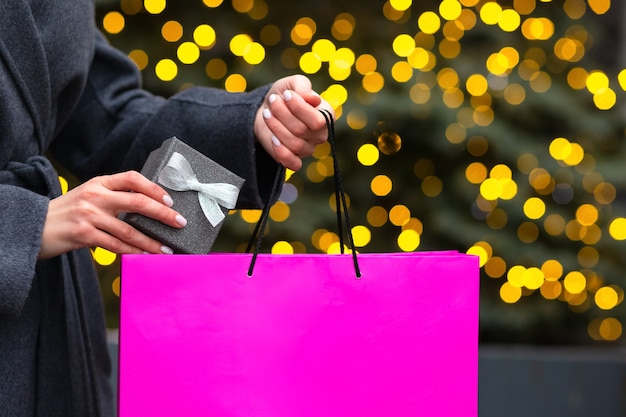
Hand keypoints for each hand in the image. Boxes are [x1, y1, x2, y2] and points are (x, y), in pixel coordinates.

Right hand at [38, 171, 186, 258]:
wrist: (34, 226)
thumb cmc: (67, 213)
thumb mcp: (88, 196)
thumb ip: (112, 198)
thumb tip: (148, 208)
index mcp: (99, 183)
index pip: (133, 178)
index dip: (155, 188)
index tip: (170, 201)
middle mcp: (95, 196)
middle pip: (138, 202)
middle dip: (163, 214)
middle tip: (180, 223)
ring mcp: (89, 215)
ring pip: (130, 230)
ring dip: (152, 242)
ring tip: (167, 249)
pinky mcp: (83, 235)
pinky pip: (116, 245)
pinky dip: (134, 252)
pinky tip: (145, 256)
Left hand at [254, 74, 333, 170]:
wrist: (266, 109)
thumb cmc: (283, 96)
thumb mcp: (291, 84)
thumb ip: (302, 86)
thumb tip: (314, 99)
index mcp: (325, 115)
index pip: (317, 120)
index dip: (298, 107)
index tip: (285, 94)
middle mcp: (320, 134)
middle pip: (301, 130)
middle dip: (282, 113)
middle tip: (272, 101)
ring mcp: (308, 148)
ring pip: (294, 144)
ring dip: (276, 127)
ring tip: (267, 113)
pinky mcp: (295, 160)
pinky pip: (294, 164)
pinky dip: (282, 153)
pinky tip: (273, 139)